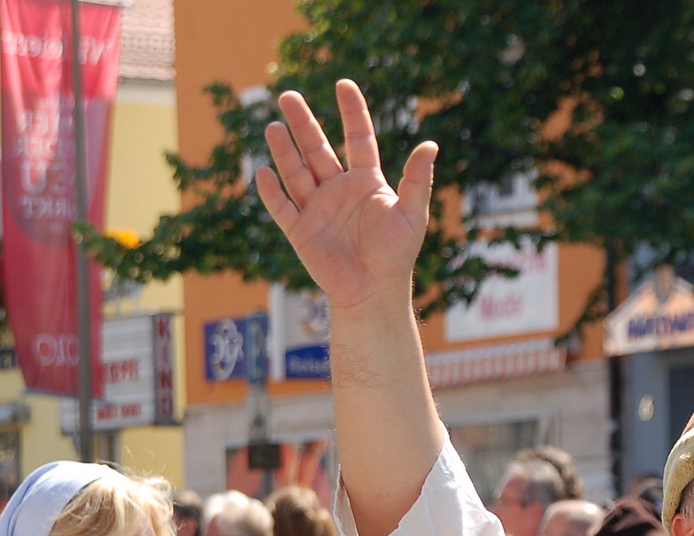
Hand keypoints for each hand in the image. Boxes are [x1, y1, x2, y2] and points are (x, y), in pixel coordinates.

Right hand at [257, 80, 437, 314]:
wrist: (375, 292)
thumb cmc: (397, 255)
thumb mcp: (412, 214)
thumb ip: (417, 180)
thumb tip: (431, 144)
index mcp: (366, 182)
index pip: (358, 138)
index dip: (352, 112)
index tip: (343, 84)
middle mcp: (338, 190)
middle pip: (317, 148)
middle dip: (303, 122)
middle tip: (288, 95)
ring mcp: (317, 209)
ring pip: (296, 172)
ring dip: (284, 151)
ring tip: (274, 127)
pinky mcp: (301, 231)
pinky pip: (282, 207)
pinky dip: (271, 192)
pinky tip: (262, 172)